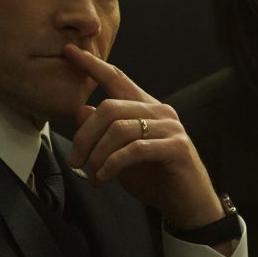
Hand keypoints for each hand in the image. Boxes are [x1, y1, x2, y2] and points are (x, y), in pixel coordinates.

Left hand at [63, 43, 224, 229]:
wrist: (187, 205)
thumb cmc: (154, 178)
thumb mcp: (120, 153)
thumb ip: (103, 132)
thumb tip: (81, 110)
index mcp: (146, 107)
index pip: (117, 78)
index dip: (92, 65)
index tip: (69, 51)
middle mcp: (160, 111)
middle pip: (110, 107)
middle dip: (85, 136)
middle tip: (75, 162)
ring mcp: (170, 128)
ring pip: (119, 128)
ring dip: (97, 155)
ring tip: (92, 176)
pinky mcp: (176, 147)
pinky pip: (135, 149)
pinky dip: (113, 164)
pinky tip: (104, 178)